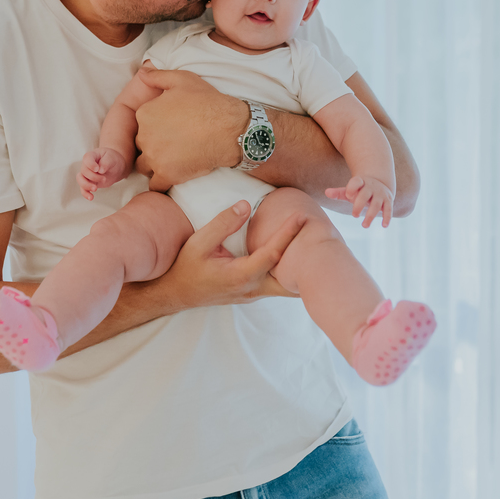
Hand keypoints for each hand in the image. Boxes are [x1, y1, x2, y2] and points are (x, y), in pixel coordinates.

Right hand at [77, 148, 128, 199]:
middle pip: (84, 171)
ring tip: (95, 189)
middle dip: (93, 176)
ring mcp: (86, 174)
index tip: (97, 169)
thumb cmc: (112, 159)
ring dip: (86, 185)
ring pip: (80, 180)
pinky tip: (91, 198)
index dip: (90, 164)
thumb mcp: (112, 158)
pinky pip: (83, 189)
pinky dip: (86, 194)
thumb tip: (100, 170)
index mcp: (92, 156)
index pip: (86, 158)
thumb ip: (106, 162)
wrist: (115, 166)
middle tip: (104, 179)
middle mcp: (86, 165)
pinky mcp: (89, 183)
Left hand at [134, 67, 248, 191]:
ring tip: (174, 159)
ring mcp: (154, 158)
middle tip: (174, 143)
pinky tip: (175, 174)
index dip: (155, 127)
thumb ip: (158, 76)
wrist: (229, 129)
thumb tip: (143, 71)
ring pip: (145, 166)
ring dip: (156, 164)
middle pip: (141, 145)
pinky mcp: (166, 175)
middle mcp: (144, 136)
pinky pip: (155, 185)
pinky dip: (163, 182)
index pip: (141, 125)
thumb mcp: (183, 79)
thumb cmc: (208, 102)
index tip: (170, 127)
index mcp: (145, 114)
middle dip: (154, 145)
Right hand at [150, 200, 302, 307]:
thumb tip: (245, 205)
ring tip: (314, 246)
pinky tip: (297, 257)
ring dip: (300, 269)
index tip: (301, 217)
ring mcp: (254, 293)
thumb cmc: (187, 268)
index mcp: (241, 275)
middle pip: (291, 280)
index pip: (272, 254)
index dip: (288, 234)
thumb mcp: (199, 243)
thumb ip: (223, 224)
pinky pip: (278, 284)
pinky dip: (290, 272)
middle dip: (306, 262)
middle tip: (322, 239)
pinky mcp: (253, 292)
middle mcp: (253, 288)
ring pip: (287, 285)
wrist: (177, 293)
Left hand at [325, 176, 393, 227]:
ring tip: (364, 226)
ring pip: (376, 204)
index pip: (356, 182)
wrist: (379, 184)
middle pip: (365, 195)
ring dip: (371, 215)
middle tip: (354, 215)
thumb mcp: (349, 191)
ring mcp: (380, 194)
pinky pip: (389, 209)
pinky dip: (387, 217)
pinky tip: (384, 226)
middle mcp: (371, 187)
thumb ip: (338, 193)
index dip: (352, 187)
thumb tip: (326, 192)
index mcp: (361, 182)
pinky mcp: (388, 201)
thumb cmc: (360, 190)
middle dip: (359, 205)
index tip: (348, 195)